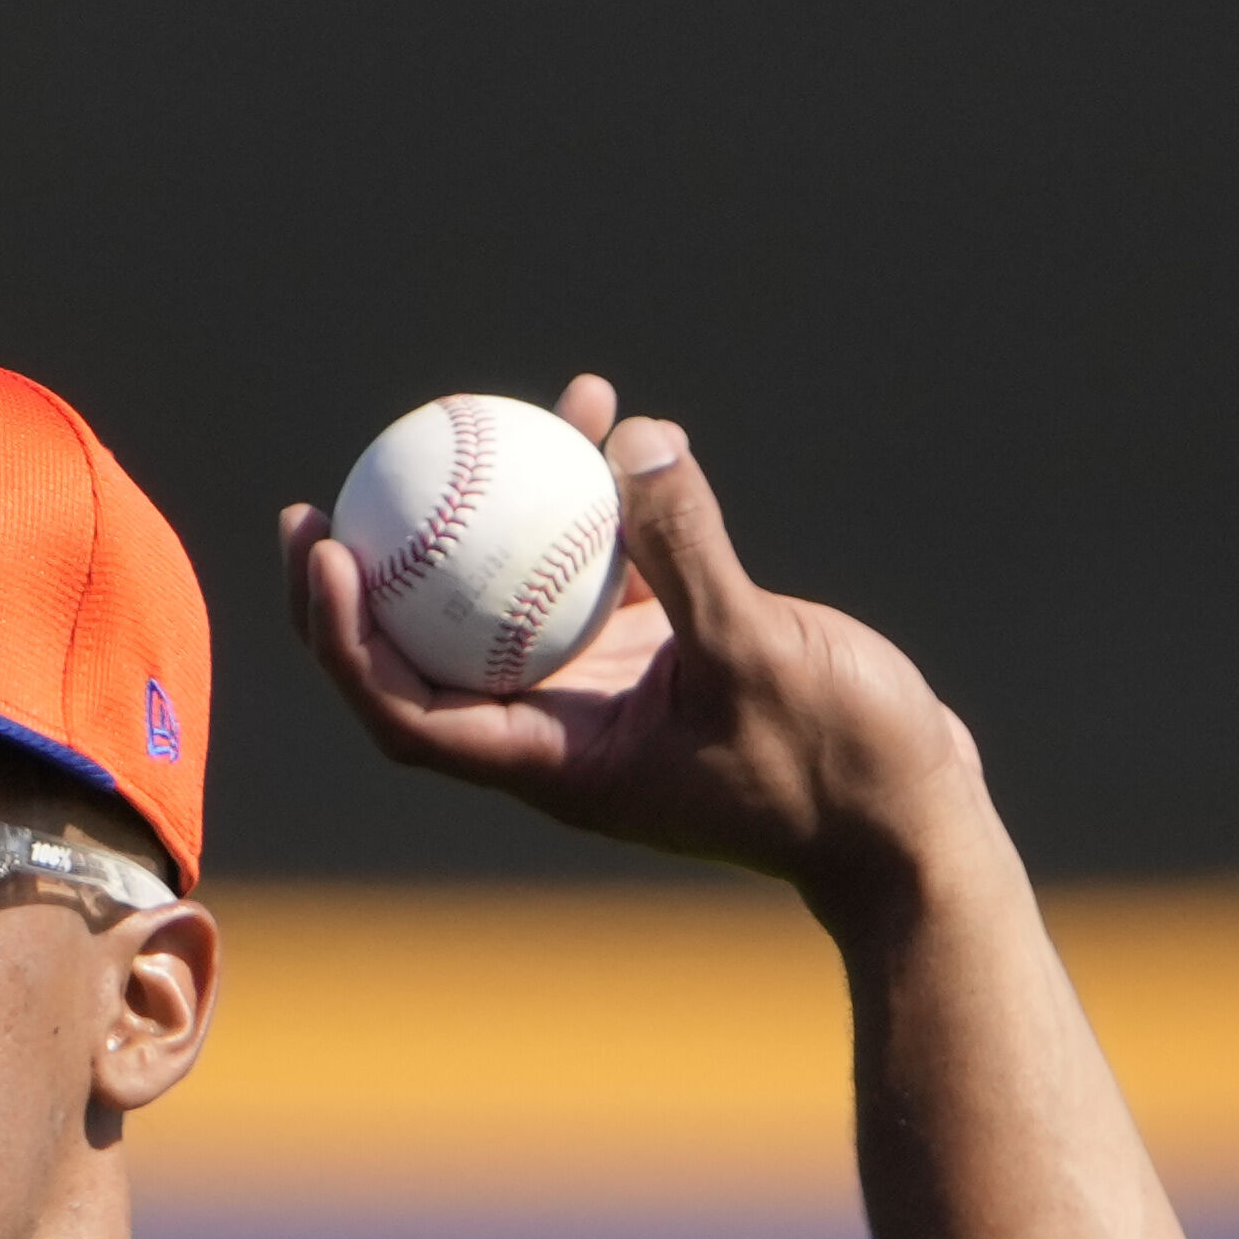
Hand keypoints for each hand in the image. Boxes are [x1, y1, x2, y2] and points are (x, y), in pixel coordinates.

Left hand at [275, 378, 995, 934]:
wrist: (915, 823)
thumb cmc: (839, 769)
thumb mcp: (762, 655)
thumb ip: (689, 553)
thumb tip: (630, 441)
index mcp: (555, 764)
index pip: (407, 712)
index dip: (346, 640)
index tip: (330, 551)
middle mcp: (565, 733)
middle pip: (422, 662)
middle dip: (361, 588)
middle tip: (324, 502)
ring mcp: (612, 696)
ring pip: (514, 602)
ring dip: (489, 519)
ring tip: (483, 415)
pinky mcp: (666, 658)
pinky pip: (601, 571)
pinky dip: (593, 506)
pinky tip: (607, 418)